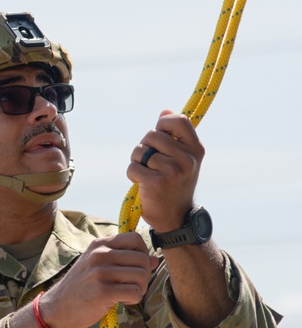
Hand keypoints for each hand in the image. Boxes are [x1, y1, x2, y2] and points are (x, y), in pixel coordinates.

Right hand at [39, 233, 158, 327]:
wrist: (58, 307)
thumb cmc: (82, 286)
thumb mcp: (98, 266)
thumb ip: (124, 260)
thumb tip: (155, 260)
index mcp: (99, 245)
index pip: (136, 239)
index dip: (143, 253)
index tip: (135, 267)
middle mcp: (100, 255)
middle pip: (143, 259)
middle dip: (144, 275)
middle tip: (133, 285)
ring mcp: (100, 273)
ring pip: (142, 276)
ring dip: (140, 289)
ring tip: (126, 293)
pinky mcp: (103, 292)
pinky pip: (135, 292)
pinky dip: (134, 299)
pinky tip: (122, 301)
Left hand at [127, 110, 203, 231]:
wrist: (176, 217)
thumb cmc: (175, 184)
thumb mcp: (181, 158)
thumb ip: (173, 135)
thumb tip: (165, 110)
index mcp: (195, 149)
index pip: (178, 120)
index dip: (163, 123)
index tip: (159, 134)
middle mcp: (187, 158)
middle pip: (151, 135)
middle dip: (144, 147)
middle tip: (151, 163)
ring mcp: (173, 170)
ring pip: (139, 151)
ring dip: (137, 162)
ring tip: (147, 173)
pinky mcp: (157, 182)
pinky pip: (133, 167)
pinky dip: (132, 174)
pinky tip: (142, 183)